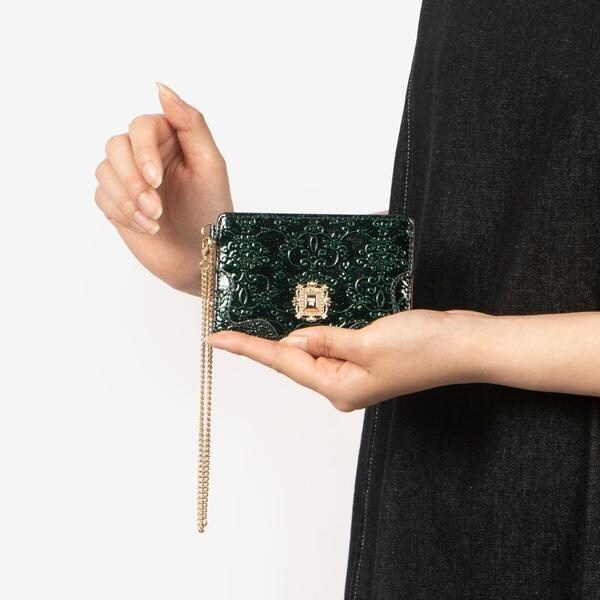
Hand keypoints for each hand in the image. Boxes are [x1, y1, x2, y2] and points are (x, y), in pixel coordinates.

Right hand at [94, 82, 233, 294]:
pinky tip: (147, 228)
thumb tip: (162, 89)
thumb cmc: (211, 210)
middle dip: (133, 180)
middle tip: (156, 207)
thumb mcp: (210, 165)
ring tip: (154, 219)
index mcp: (170, 138)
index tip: (156, 180)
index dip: (143, 152)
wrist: (200, 255)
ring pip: (104, 170)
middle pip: (115, 145)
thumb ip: (191, 124)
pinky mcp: (117, 201)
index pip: (141, 126)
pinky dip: (122, 213)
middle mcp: (146, 153)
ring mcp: (129, 177)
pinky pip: (101, 196)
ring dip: (127, 199)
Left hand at [205, 309, 489, 411]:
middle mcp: (343, 383)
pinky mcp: (366, 355)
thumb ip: (325, 341)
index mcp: (339, 386)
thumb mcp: (367, 342)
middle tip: (232, 321)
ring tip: (261, 315)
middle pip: (294, 359)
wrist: (463, 344)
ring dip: (292, 332)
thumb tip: (291, 341)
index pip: (283, 362)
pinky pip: (333, 342)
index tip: (216, 338)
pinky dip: (318, 329)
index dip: (247, 347)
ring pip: (313, 349)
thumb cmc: (424, 348)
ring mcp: (355, 371)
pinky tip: (306, 316)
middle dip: (265, 339)